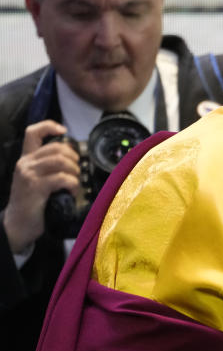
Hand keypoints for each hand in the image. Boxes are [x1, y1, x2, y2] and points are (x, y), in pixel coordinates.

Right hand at [3, 120, 79, 252]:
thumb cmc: (32, 204)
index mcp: (26, 159)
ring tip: (74, 183)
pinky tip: (71, 192)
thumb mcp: (37, 180)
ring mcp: (29, 174)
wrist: (18, 224)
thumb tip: (72, 160)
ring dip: (74, 172)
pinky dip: (73, 185)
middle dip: (73, 158)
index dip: (49, 126)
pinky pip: (63, 178)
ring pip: (61, 161)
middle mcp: (25, 163)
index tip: (64, 130)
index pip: (32, 132)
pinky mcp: (36, 187)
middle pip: (56, 148)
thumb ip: (48, 168)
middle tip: (76, 171)